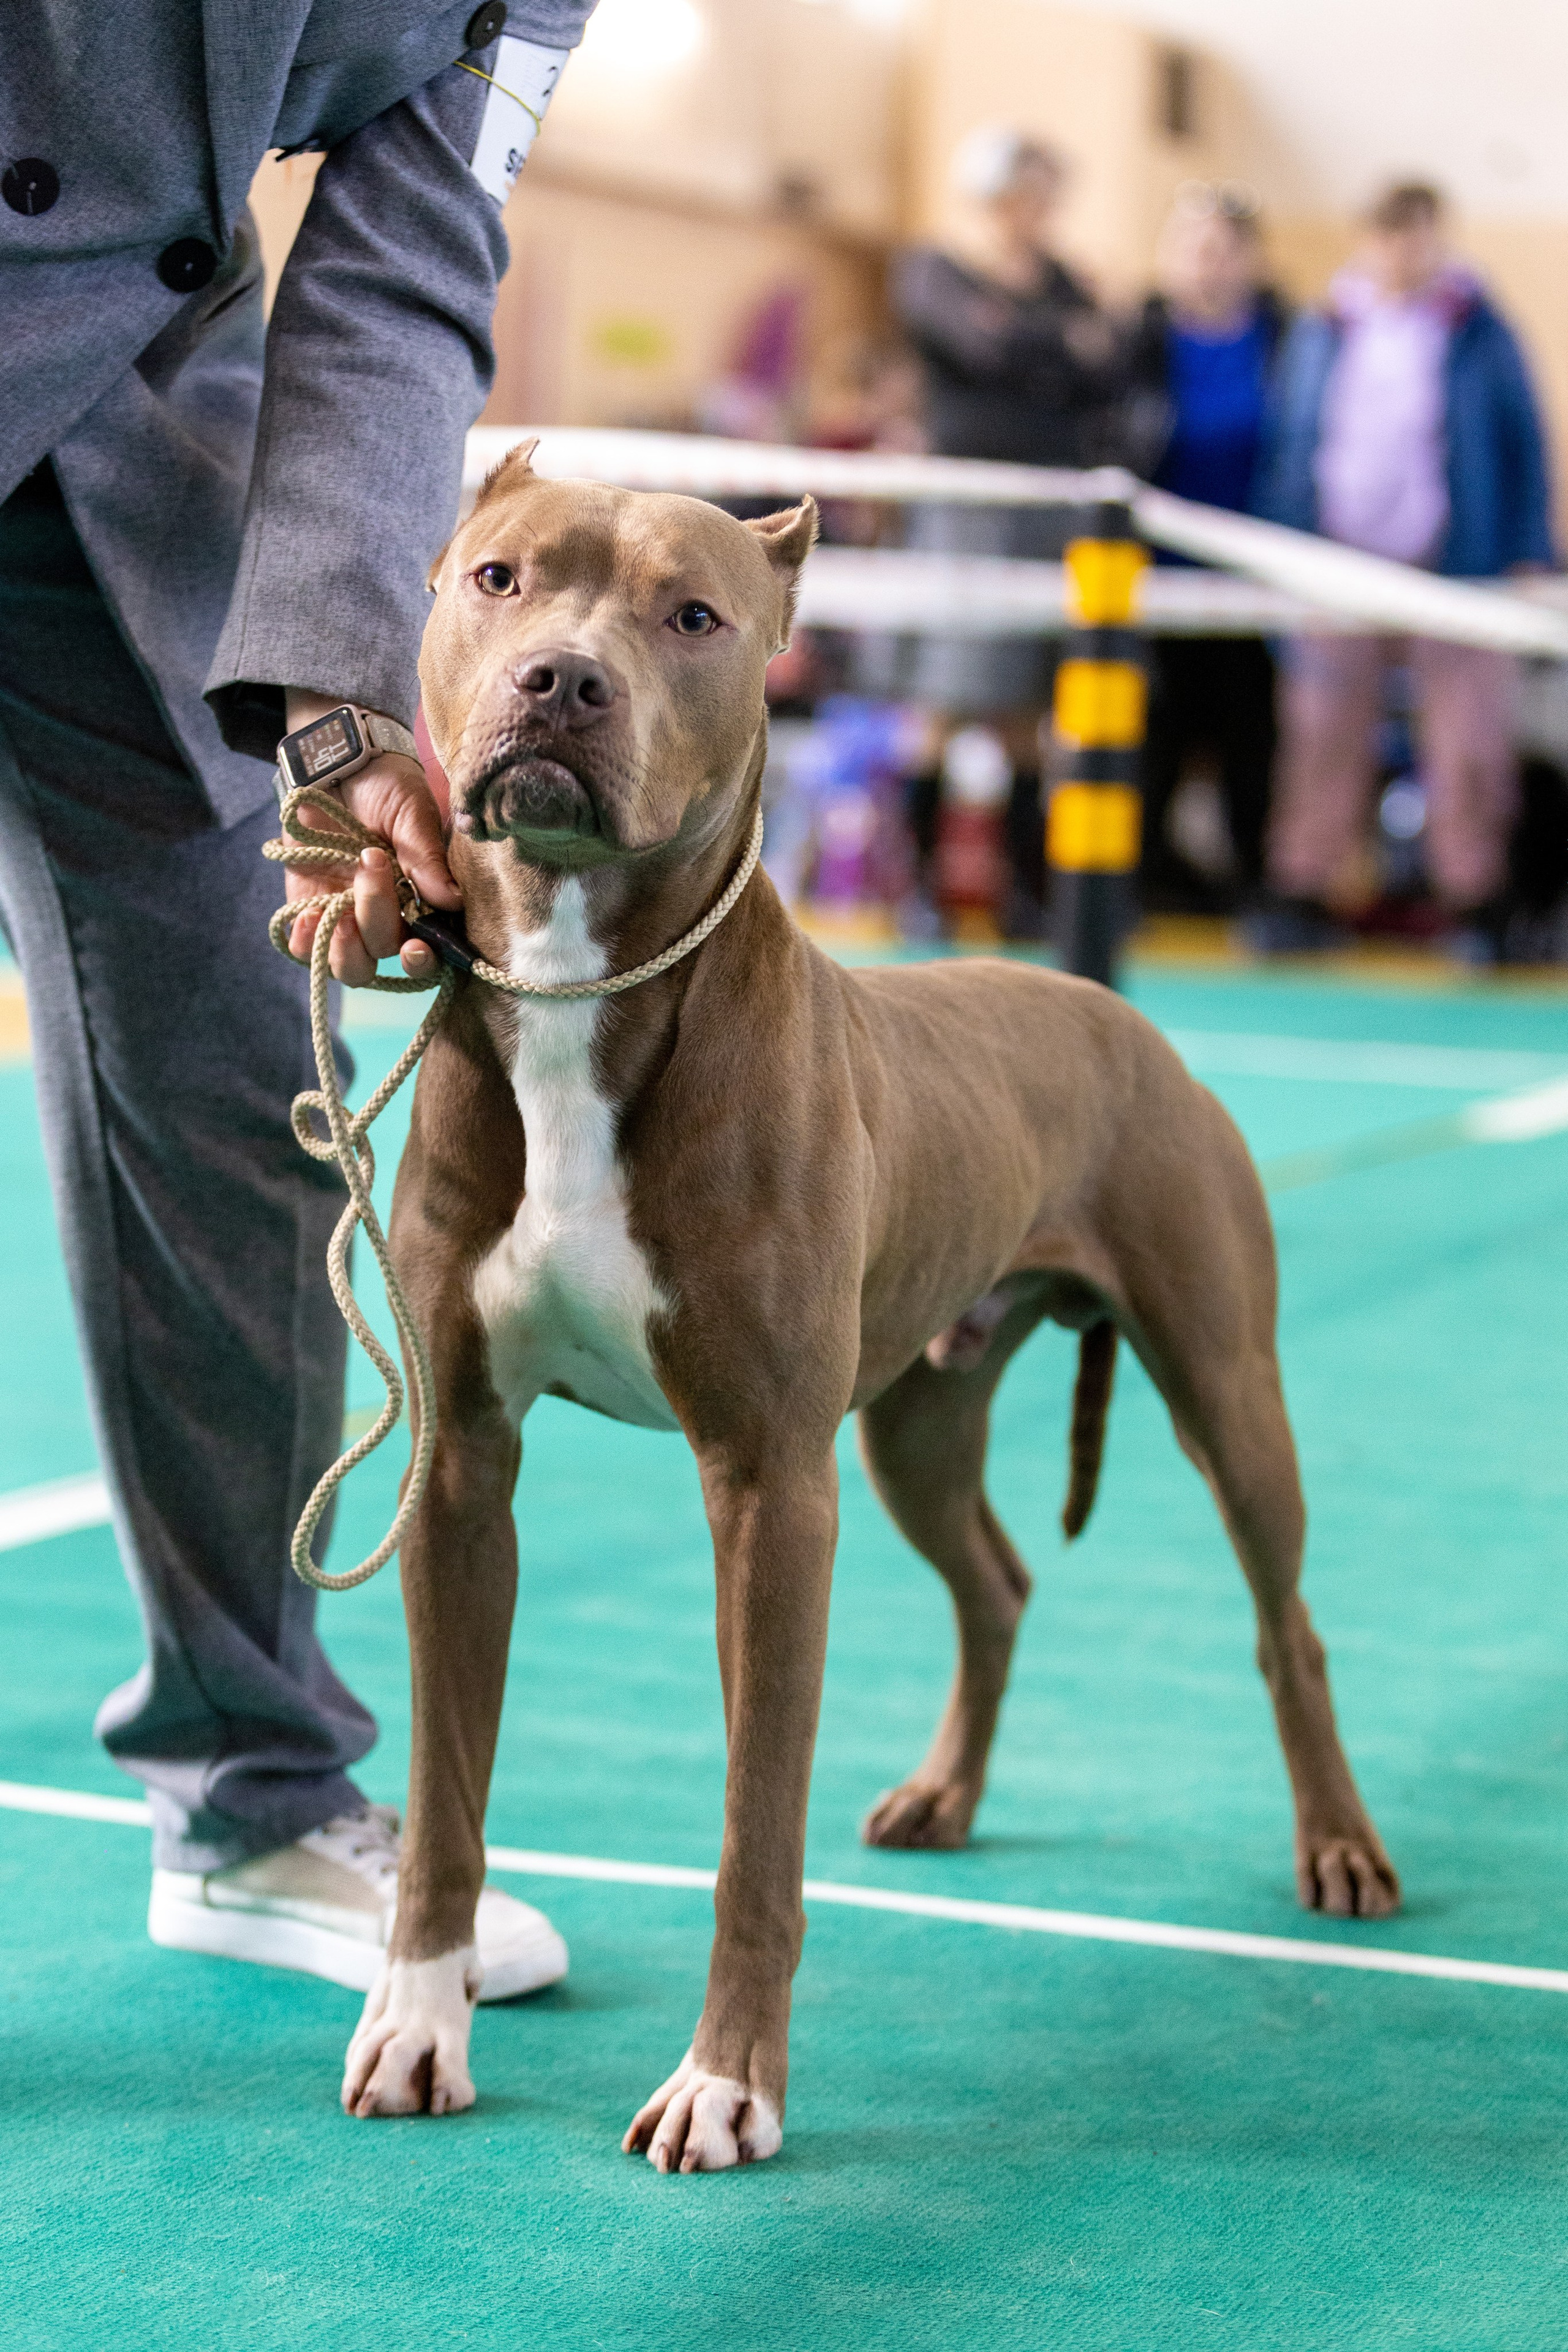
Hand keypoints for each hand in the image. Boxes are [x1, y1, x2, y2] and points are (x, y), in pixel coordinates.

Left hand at [280, 692, 461, 985]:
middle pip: (384, 952)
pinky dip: (305, 943)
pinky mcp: (308, 906)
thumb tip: (453, 901)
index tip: (416, 946)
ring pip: (349, 964)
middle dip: (378, 922)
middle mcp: (386, 915)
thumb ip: (427, 858)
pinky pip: (305, 947)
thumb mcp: (411, 813)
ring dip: (345, 948)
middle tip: (371, 870)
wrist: (334, 760)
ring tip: (337, 908)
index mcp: (420, 899)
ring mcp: (345, 914)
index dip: (424, 959)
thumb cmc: (384, 782)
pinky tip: (307, 917)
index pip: (429, 948)